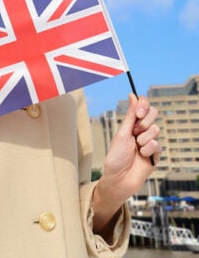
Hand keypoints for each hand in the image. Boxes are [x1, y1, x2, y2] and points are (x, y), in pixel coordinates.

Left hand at [93, 94, 159, 232]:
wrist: (119, 179)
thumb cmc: (115, 157)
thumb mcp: (122, 134)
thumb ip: (131, 116)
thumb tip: (133, 95)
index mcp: (130, 125)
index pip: (143, 107)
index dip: (144, 106)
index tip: (139, 113)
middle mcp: (140, 131)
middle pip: (153, 114)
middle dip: (145, 122)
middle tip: (135, 132)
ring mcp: (149, 142)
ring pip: (156, 130)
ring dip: (144, 139)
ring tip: (137, 149)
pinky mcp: (155, 154)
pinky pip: (158, 145)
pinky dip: (149, 150)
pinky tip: (142, 157)